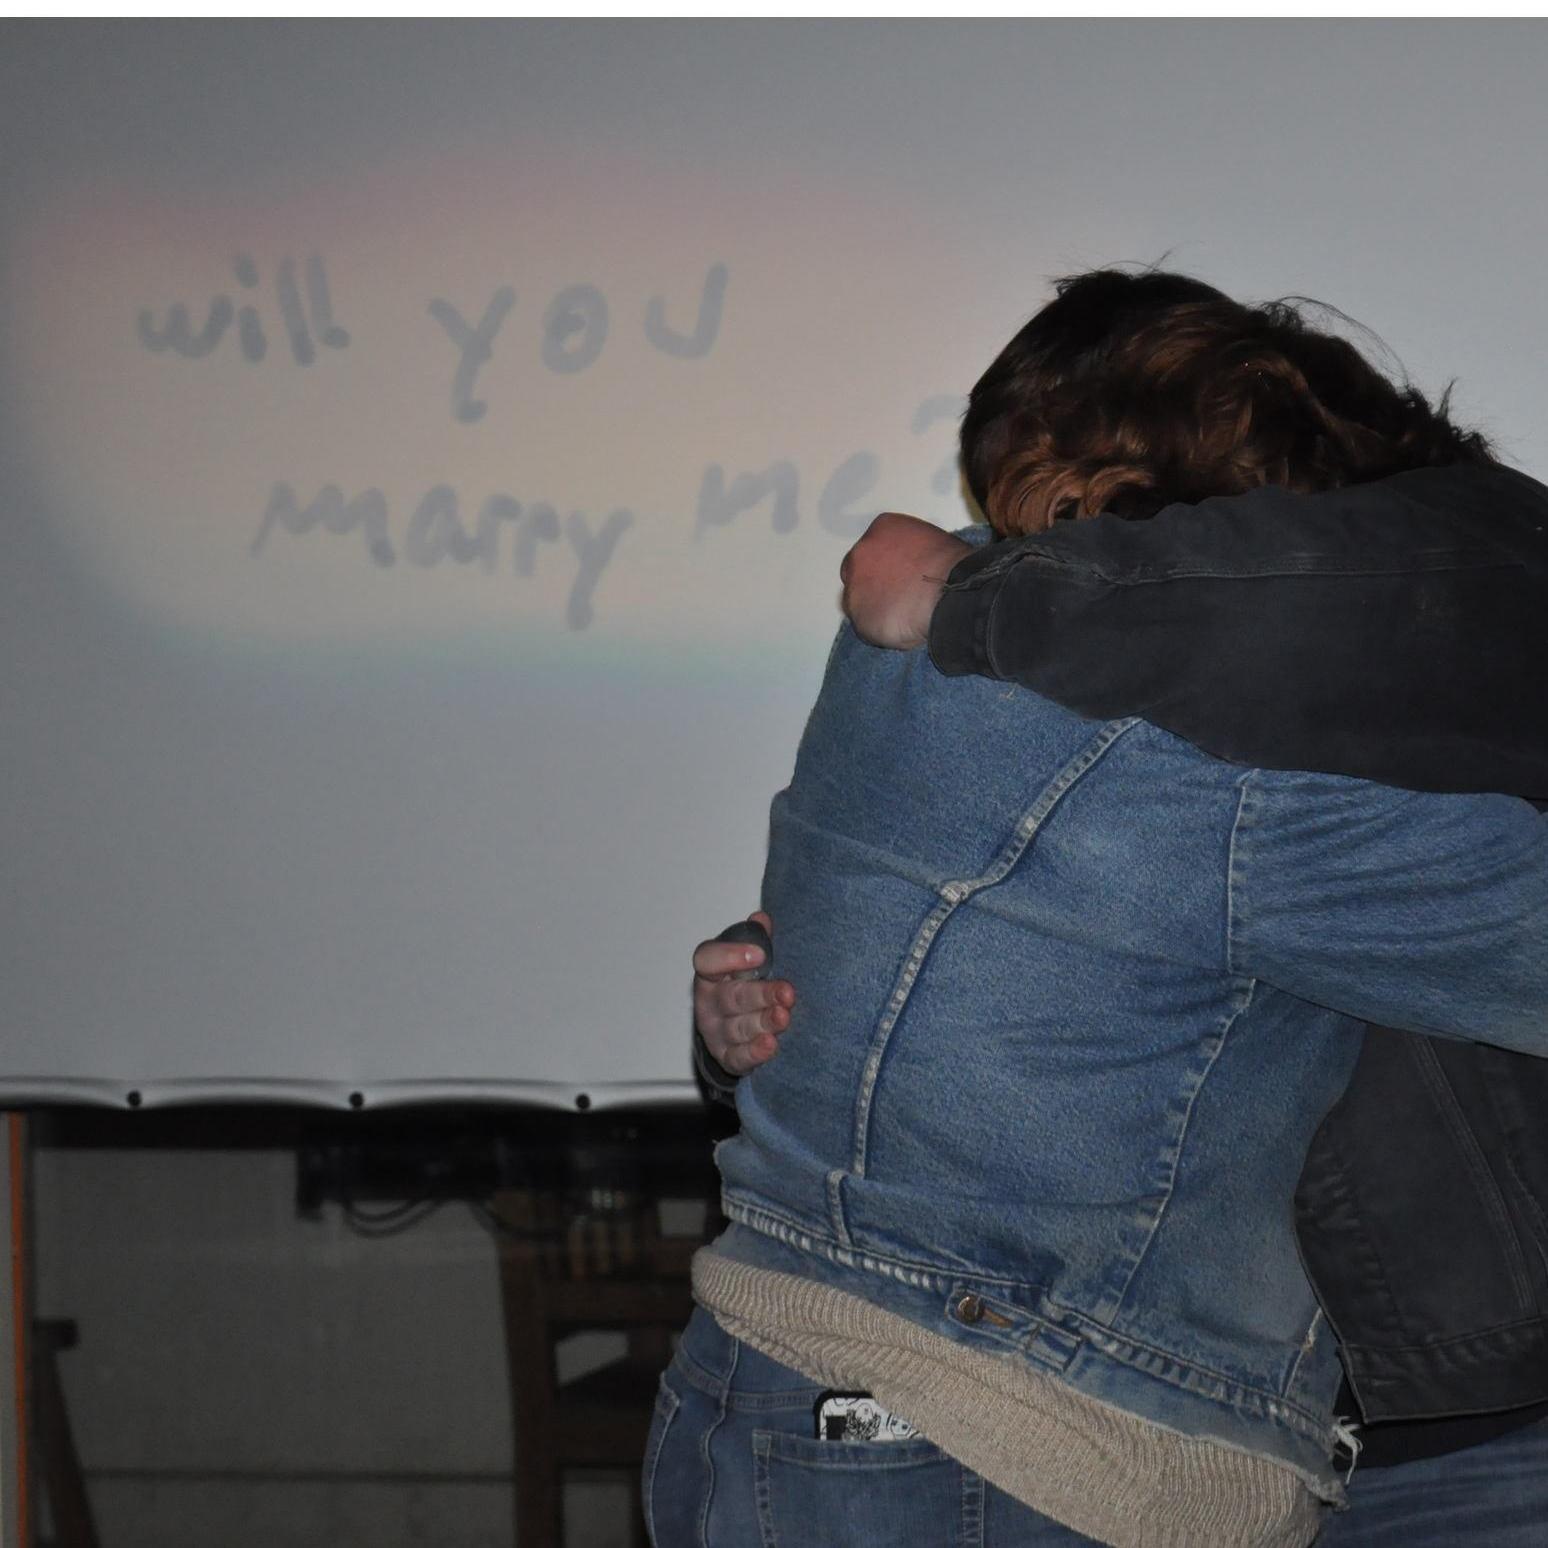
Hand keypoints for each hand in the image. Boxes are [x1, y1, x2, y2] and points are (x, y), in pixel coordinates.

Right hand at [693, 911, 795, 1075]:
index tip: (760, 954)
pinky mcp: (726, 1056)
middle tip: (787, 991)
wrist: (734, 1031)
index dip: (730, 956)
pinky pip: (738, 1057)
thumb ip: (756, 939)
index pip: (707, 960)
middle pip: (731, 997)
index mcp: (711, 973)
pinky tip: (771, 1045)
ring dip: (763, 1022)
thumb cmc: (742, 986)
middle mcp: (710, 1002)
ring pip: (738, 1027)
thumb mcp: (747, 961)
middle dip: (761, 994)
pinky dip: (754, 1052)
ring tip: (783, 1016)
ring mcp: (716, 1032)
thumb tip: (762, 918)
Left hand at [840, 513, 970, 650]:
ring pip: (857, 600)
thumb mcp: (930, 541)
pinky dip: (878, 629)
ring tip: (901, 615)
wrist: (950, 594)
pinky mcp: (858, 617)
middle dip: (872, 584)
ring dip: (874, 607)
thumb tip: (910, 565)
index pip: (873, 547)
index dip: (886, 565)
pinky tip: (899, 628)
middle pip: (857, 571)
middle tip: (896, 597)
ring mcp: (855, 586)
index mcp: (881, 528)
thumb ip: (908, 550)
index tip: (900, 576)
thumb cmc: (951, 566)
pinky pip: (865, 625)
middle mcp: (860, 553)